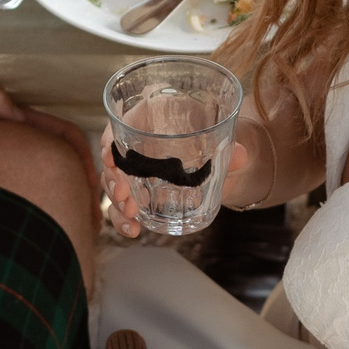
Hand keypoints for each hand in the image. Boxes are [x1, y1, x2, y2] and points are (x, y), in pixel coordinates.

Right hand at [101, 128, 248, 237]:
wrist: (223, 158)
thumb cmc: (214, 134)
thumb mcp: (222, 136)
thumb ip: (229, 146)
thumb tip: (239, 155)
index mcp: (150, 117)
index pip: (119, 124)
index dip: (109, 140)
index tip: (109, 157)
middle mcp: (136, 142)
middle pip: (112, 159)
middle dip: (113, 179)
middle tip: (124, 196)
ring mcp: (136, 169)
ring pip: (114, 185)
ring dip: (117, 204)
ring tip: (131, 219)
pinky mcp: (140, 191)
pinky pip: (123, 204)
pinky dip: (123, 219)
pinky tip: (133, 230)